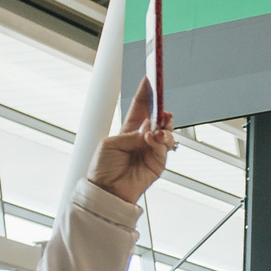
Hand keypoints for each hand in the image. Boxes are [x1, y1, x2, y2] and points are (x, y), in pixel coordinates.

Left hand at [88, 77, 173, 203]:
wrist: (107, 191)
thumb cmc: (103, 168)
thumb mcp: (111, 143)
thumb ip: (131, 134)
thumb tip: (149, 131)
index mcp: (128, 130)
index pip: (140, 107)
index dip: (146, 93)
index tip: (150, 79)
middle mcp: (142, 138)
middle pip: (157, 118)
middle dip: (161, 108)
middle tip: (161, 103)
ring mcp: (152, 150)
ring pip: (166, 131)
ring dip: (164, 126)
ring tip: (157, 128)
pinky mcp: (158, 163)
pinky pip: (165, 148)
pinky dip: (161, 141)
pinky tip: (153, 138)